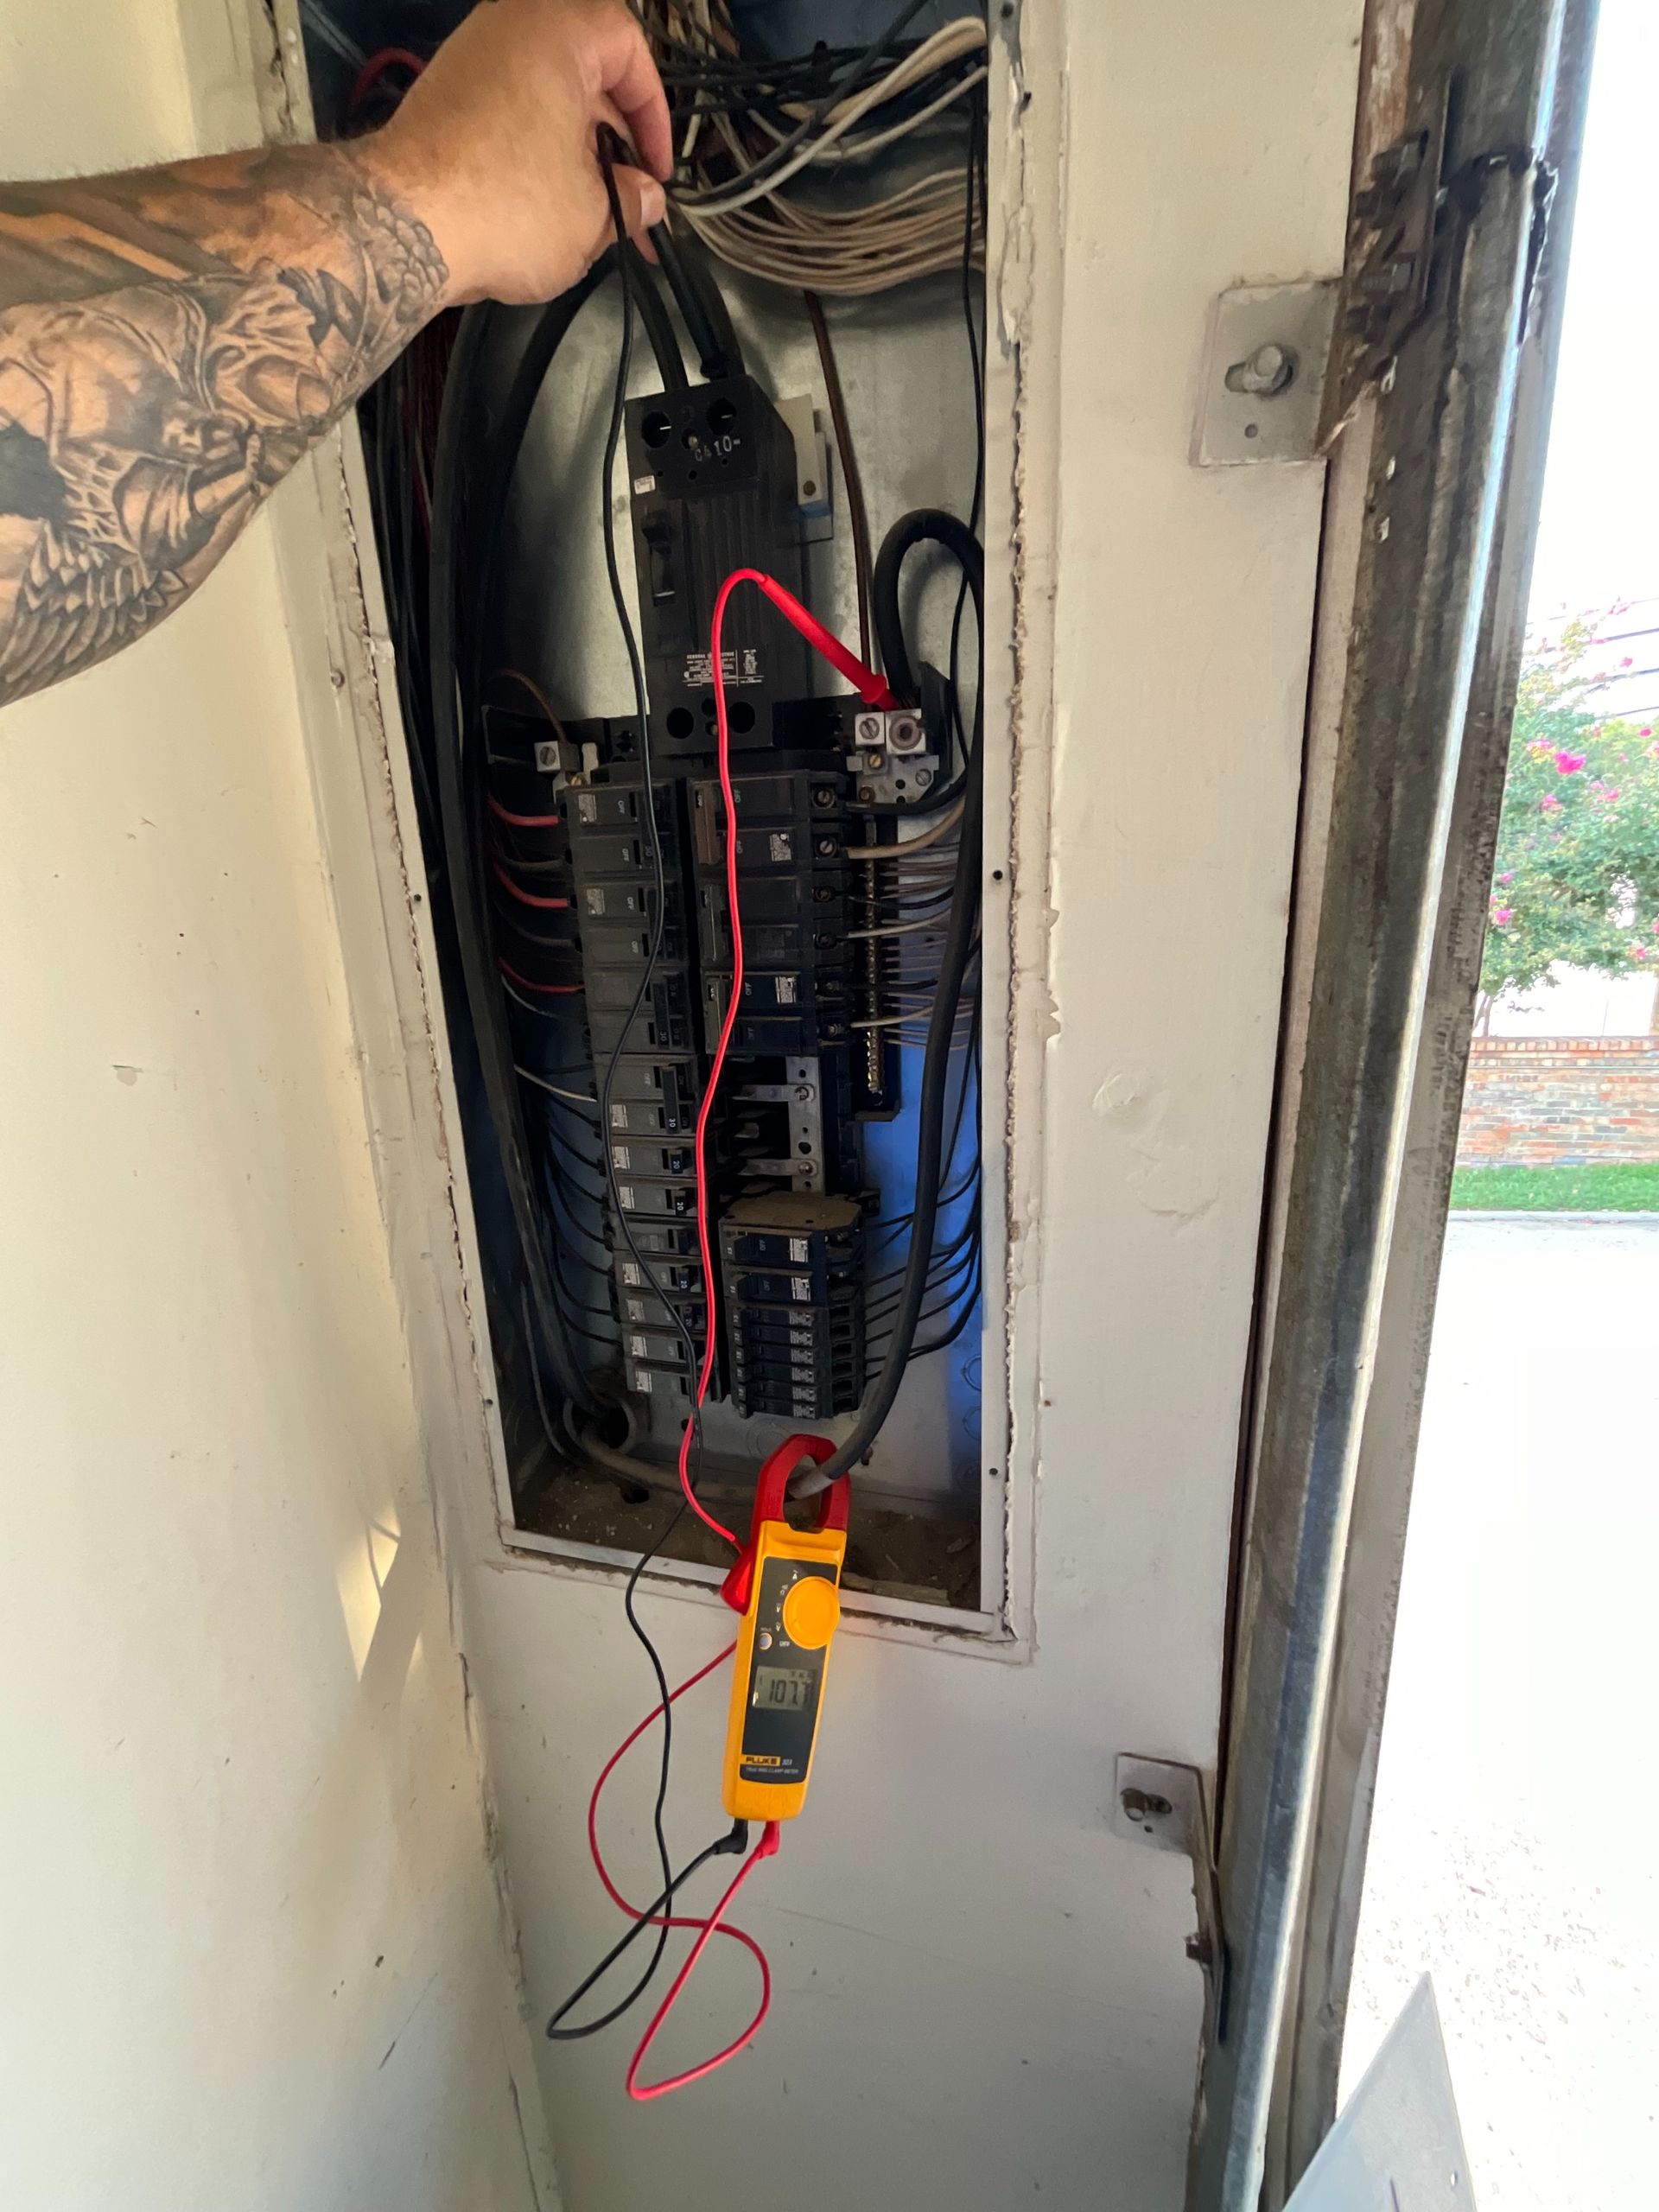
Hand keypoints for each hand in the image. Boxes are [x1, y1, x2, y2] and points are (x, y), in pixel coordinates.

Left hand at [366, 0, 671, 306]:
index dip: (653, 112)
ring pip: (546, 102)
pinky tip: (543, 211)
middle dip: (614, 145)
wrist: (402, 227)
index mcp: (557, 31)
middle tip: (630, 203)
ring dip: (575, 157)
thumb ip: (632, 199)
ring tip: (589, 218)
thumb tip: (645, 199)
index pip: (628, 45)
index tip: (656, 166)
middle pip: (585, 76)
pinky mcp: (443, 99)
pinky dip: (533, 156)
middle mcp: (508, 29)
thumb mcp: (594, 212)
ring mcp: (469, 61)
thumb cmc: (502, 203)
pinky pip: (507, 117)